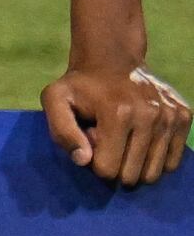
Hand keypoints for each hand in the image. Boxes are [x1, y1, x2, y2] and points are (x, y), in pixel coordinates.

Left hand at [46, 60, 188, 186]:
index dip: (93, 161)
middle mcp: (151, 115)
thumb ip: (62, 132)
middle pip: (132, 175)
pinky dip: (154, 159)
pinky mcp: (185, 117)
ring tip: (123, 139)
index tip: (91, 138)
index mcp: (118, 113)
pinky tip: (141, 139)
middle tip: (107, 140)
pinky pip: (172, 163)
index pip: (107, 170)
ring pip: (153, 173)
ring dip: (134, 163)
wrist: (113, 60)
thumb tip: (84, 160)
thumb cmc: (80, 86)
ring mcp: (171, 117)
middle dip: (115, 165)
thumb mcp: (55, 100)